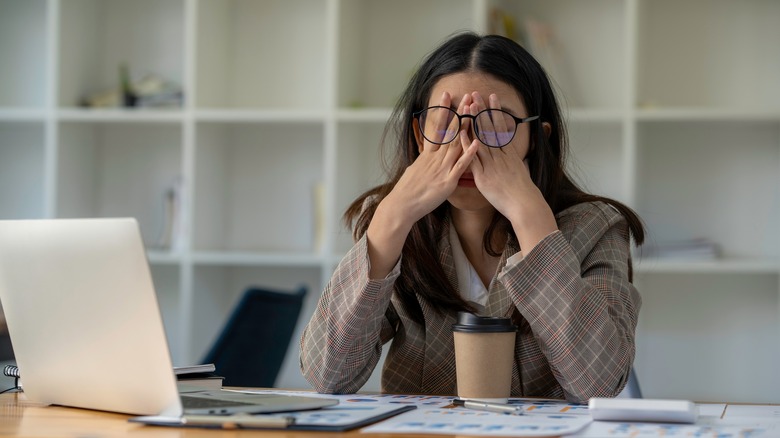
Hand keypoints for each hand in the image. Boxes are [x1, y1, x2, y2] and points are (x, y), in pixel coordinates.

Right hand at [383, 91, 478, 224]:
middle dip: (459, 112)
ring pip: (456, 143)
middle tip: (467, 96)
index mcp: (428, 154)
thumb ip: (424, 160)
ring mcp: (442, 168)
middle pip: (450, 131)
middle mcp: (435, 158)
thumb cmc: (407, 191)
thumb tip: (426, 155)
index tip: (447, 95)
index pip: (437, 127)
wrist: (402, 206)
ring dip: (466, 126)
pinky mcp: (447, 181)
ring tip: (474, 111)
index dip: (442, 110)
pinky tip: (477, 142)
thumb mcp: (414, 169)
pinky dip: (469, 154)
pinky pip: (460, 166)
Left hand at [463, 92, 556, 250]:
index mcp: (509, 153)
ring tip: (468, 106)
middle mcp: (500, 156)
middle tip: (476, 94)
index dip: (495, 112)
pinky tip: (460, 133)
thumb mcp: (521, 170)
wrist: (524, 204)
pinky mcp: (483, 176)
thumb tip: (514, 154)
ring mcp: (491, 165)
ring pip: (481, 139)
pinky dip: (467, 146)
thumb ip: (514, 160)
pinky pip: (473, 158)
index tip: (491, 98)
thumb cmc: (523, 191)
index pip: (500, 127)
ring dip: (474, 122)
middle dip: (482, 110)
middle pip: (490, 129)